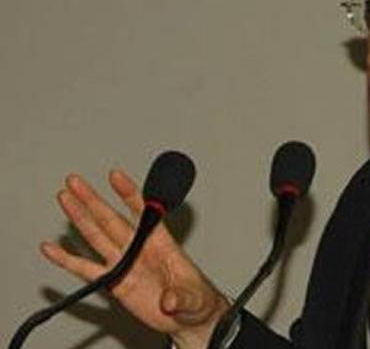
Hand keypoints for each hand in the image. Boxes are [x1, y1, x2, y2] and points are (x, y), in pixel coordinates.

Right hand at [41, 170, 229, 348]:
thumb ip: (181, 297)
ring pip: (97, 237)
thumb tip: (169, 300)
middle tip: (76, 181)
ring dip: (80, 218)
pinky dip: (68, 260)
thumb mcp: (194, 298)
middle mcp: (140, 250)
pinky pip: (86, 270)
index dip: (129, 194)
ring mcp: (125, 264)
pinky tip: (51, 249)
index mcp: (162, 245)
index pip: (144, 213)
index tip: (115, 176)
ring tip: (65, 199)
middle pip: (112, 219)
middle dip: (93, 200)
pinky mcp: (114, 283)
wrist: (187, 317)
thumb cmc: (195, 300)